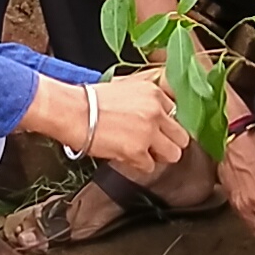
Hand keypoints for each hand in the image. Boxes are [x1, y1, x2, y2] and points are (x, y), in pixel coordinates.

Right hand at [85, 75, 187, 189]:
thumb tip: (156, 116)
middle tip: (151, 146)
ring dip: (158, 157)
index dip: (164, 126)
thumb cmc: (90, 100)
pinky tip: (125, 156)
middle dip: (167, 143)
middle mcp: (156, 111)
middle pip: (182, 137)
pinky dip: (138, 165)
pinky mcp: (138, 150)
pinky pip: (150, 166)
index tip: (155, 130)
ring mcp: (149, 131)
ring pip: (174, 154)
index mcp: (154, 93)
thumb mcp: (125, 87)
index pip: (177, 115)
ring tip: (140, 153)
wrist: (72, 111)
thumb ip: (145, 100)